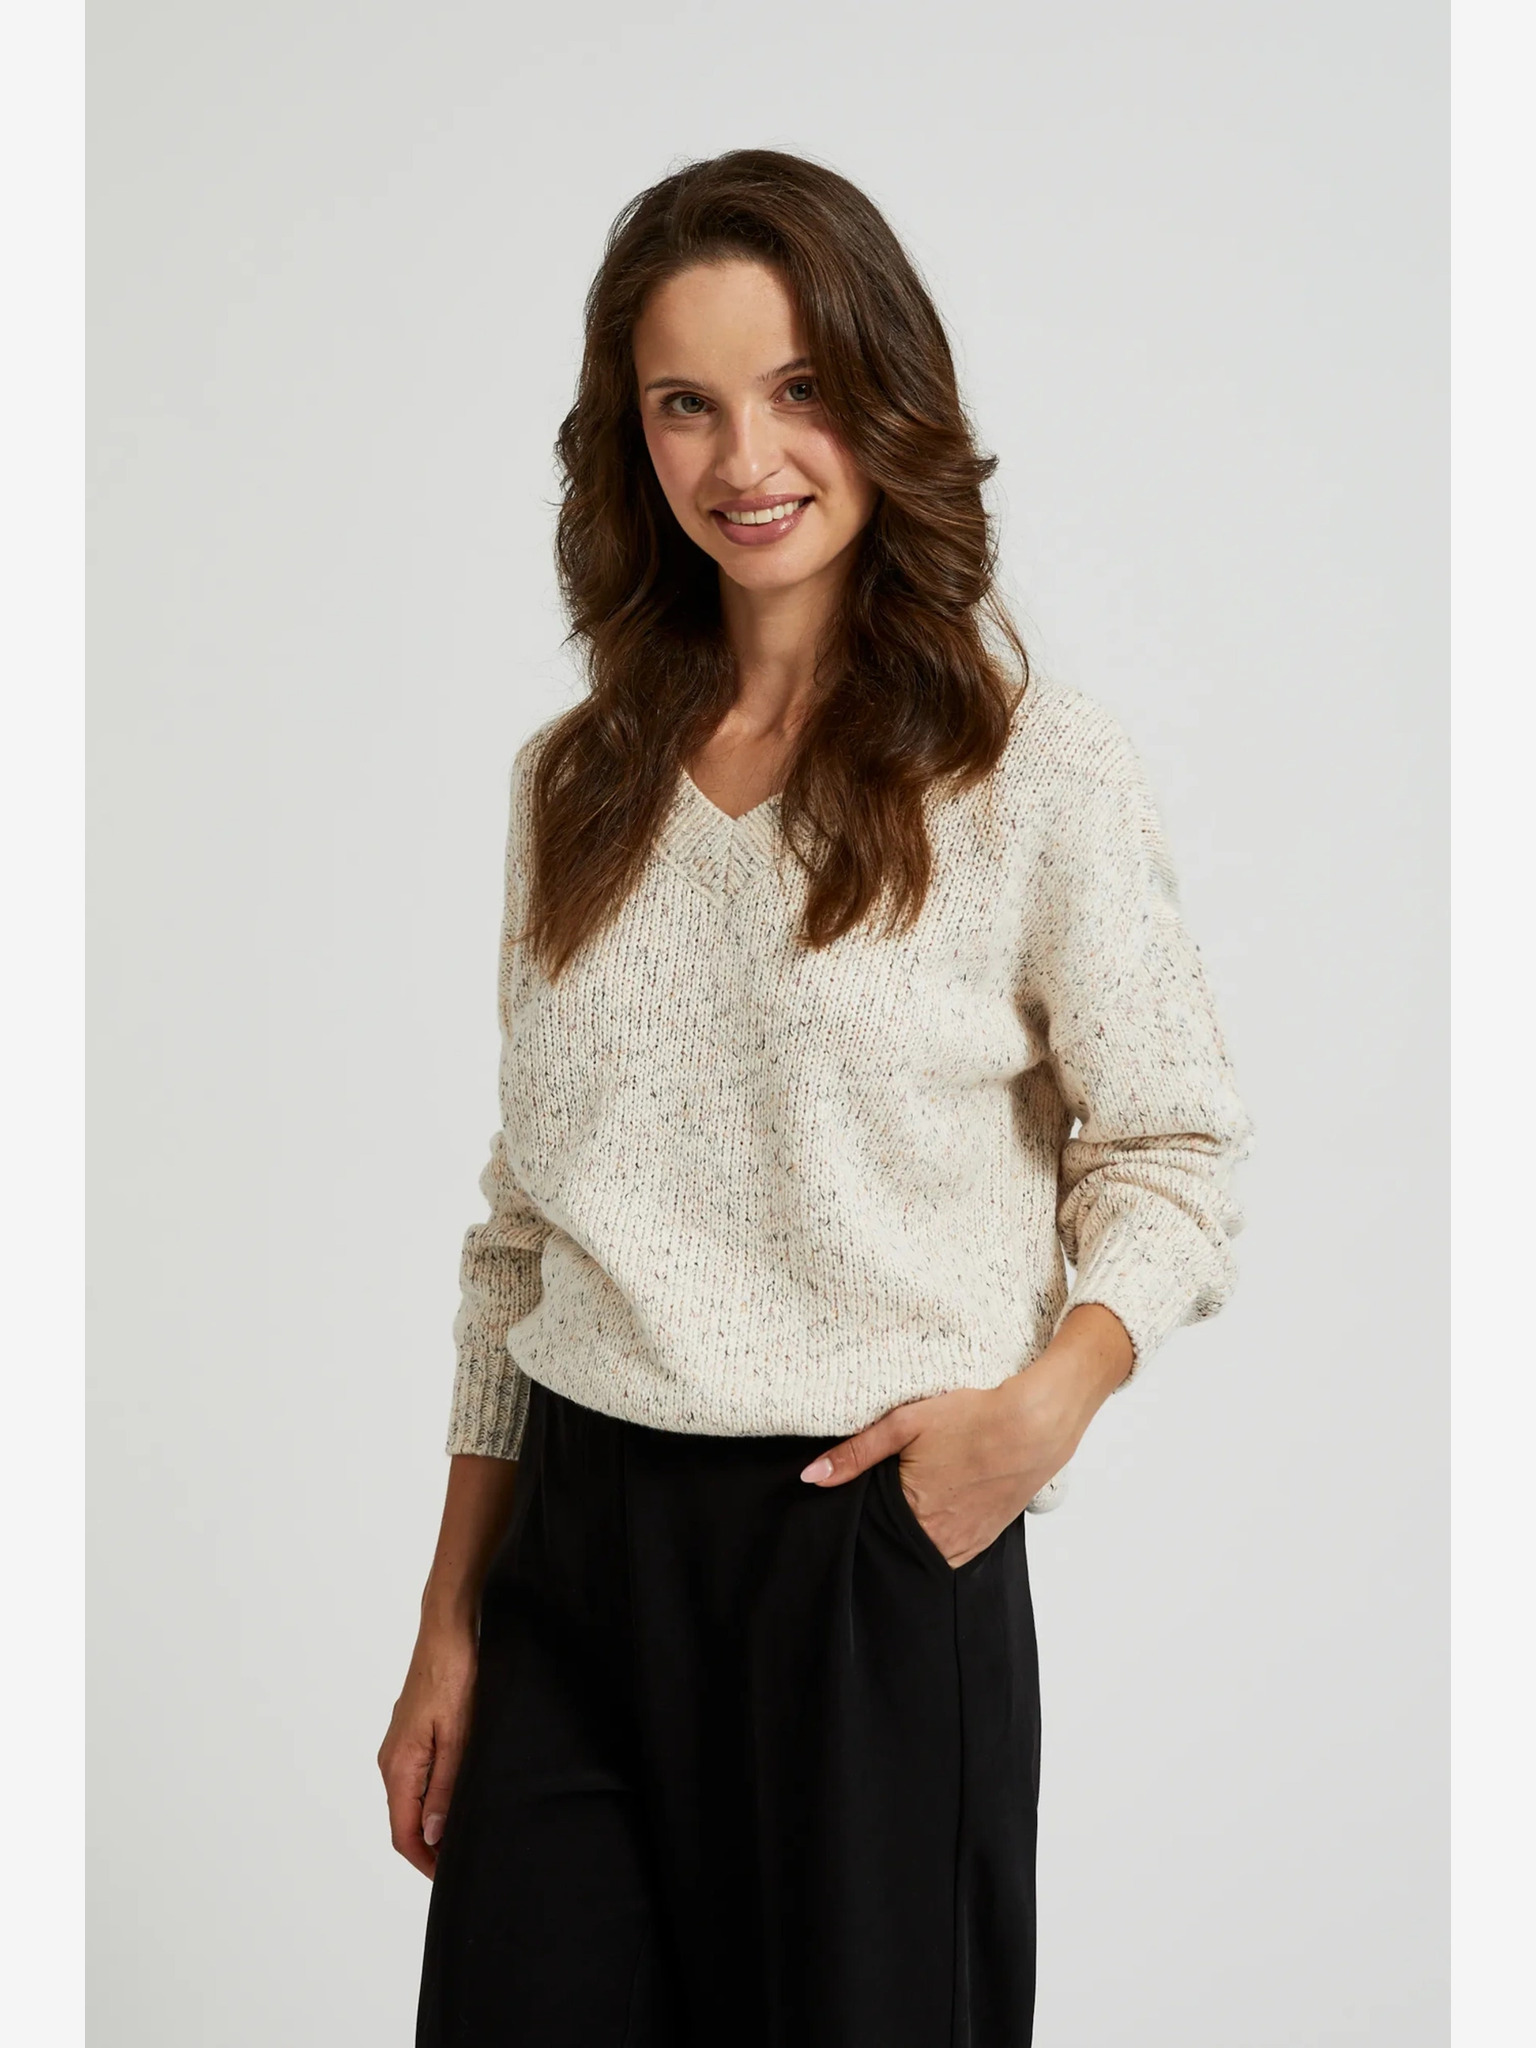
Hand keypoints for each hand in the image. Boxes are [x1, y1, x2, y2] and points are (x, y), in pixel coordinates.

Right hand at [377, 1620, 478, 1878]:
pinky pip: (417, 1776)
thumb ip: (445, 1787)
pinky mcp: (413, 1731)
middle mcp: (392, 1759)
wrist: (448, 1630)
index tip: (450, 1878)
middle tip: (463, 1860)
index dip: (424, 1861)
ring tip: (465, 1832)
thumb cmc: (455, 1676)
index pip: (403, 1832)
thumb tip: (433, 1835)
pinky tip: (458, 1794)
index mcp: (399, 1765)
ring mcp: (401, 1744)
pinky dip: (433, 1795)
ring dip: (433, 1821)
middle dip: (430, 1847)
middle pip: (404, 1819)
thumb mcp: (458, 1736)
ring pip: (411, 1798)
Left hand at [799, 1305, 1133, 1566]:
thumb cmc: (973, 1417)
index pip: (867, 1531)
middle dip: (883, 1525)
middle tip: (887, 1492)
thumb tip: (812, 1476)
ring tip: (915, 1498)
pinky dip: (937, 1535)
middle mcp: (938, 1538)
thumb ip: (855, 1453)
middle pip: (894, 1543)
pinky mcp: (984, 1540)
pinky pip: (950, 1551)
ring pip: (922, 1549)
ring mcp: (965, 1544)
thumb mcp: (905, 1423)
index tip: (855, 1499)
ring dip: (912, 1532)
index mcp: (912, 1512)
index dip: (858, 1515)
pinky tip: (937, 1508)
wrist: (1036, 1424)